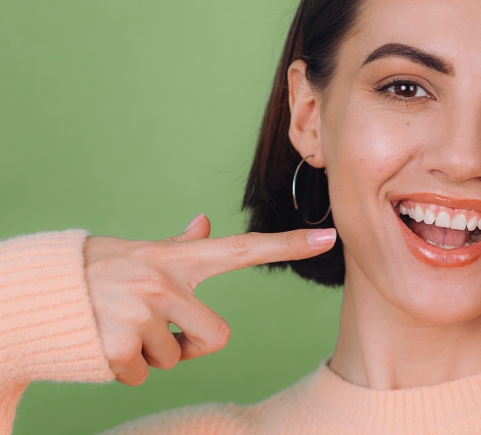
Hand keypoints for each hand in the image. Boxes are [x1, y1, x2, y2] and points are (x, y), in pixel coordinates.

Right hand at [83, 214, 336, 385]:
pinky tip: (101, 345)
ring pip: (175, 360)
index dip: (289, 245)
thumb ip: (179, 245)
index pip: (243, 248)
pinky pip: (143, 375)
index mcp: (177, 260)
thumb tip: (205, 221)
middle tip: (154, 331)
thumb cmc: (94, 273)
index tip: (330, 235)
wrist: (34, 295)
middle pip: (216, 337)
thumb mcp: (139, 254)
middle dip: (190, 346)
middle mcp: (165, 282)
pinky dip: (124, 370)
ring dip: (149, 356)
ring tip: (117, 329)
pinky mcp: (119, 345)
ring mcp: (143, 313)